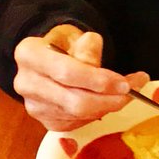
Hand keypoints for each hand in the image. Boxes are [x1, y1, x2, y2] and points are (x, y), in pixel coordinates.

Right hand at [12, 23, 148, 131]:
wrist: (48, 57)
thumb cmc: (63, 43)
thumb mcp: (75, 34)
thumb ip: (86, 47)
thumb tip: (94, 65)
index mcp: (29, 54)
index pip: (66, 72)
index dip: (98, 81)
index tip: (125, 83)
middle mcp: (26, 83)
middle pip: (74, 101)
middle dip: (109, 100)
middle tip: (132, 92)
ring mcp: (34, 106)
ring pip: (79, 115)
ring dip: (108, 107)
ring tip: (125, 93)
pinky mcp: (45, 121)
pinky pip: (78, 123)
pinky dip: (98, 114)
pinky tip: (107, 101)